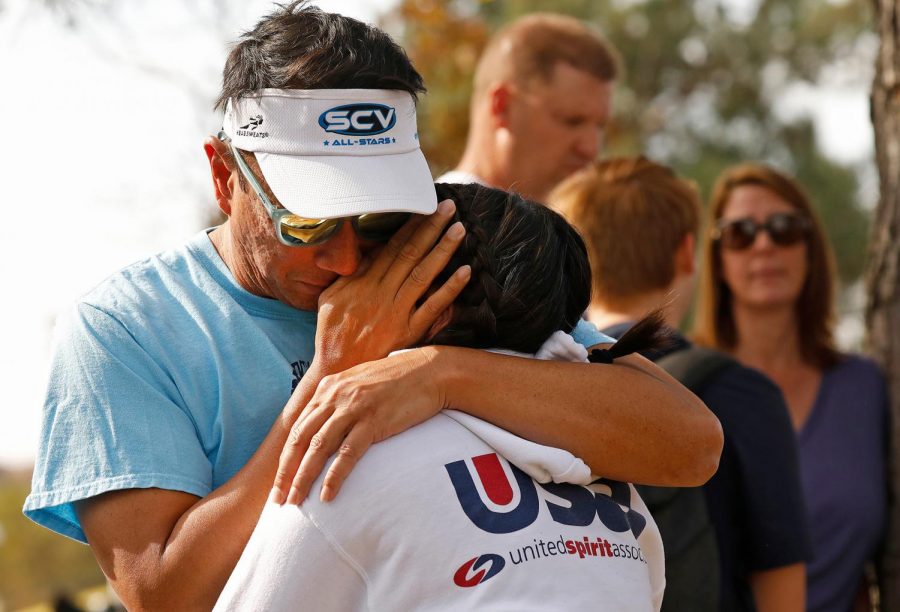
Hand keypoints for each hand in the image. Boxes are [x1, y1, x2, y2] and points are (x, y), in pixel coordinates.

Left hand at [273, 347, 445, 504]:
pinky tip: (327, 496)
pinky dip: (334, 477)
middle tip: (277, 499)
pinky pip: (347, 454)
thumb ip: (338, 400)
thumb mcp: (358, 383)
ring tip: (294, 502)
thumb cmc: (397, 380)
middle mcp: (335, 396)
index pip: (297, 427)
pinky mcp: (373, 421)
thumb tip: (323, 424)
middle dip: (285, 472)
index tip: (278, 481)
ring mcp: (354, 408)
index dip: (285, 457)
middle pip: (300, 439)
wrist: (429, 371)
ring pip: (318, 448)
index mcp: (328, 388)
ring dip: (303, 478)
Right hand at [313, 199, 469, 373]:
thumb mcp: (330, 298)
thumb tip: (363, 252)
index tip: (423, 205)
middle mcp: (380, 293)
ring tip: (459, 230)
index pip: (390, 246)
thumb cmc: (331, 334)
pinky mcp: (408, 332)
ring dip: (442, 250)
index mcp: (362, 282)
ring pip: (423, 274)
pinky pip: (432, 307)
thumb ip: (347, 274)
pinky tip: (465, 271)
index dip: (409, 225)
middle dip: (430, 228)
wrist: (336, 370)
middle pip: (409, 253)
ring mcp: (396, 312)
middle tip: (450, 207)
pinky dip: (449, 289)